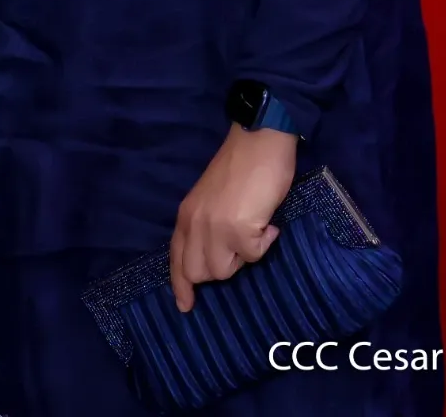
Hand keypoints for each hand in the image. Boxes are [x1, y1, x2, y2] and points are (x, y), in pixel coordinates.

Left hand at [169, 124, 296, 311]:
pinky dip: (265, 243)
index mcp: (186, 215)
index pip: (176, 258)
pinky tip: (269, 223)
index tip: (185, 306)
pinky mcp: (239, 229)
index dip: (180, 285)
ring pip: (225, 270)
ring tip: (254, 229)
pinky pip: (253, 255)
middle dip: (222, 268)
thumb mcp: (210, 198)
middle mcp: (195, 223)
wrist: (259, 139)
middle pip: (199, 272)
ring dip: (244, 257)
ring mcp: (215, 228)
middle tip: (241, 245)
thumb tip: (216, 256)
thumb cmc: (240, 167)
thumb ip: (206, 225)